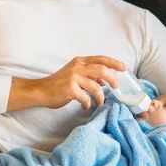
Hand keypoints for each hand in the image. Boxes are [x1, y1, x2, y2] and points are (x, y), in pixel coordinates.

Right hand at [7, 56, 126, 111]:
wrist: (40, 91)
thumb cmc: (58, 84)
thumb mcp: (74, 75)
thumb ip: (89, 75)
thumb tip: (105, 80)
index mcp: (79, 61)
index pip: (101, 59)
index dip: (114, 63)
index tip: (124, 68)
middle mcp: (77, 67)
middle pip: (102, 70)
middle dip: (113, 79)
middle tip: (116, 87)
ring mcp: (73, 77)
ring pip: (96, 87)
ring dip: (101, 97)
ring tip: (99, 103)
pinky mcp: (70, 89)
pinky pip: (86, 98)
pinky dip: (88, 104)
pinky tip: (85, 106)